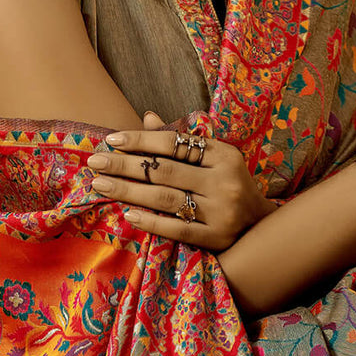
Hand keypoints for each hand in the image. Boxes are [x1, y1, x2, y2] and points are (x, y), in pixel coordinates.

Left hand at [86, 110, 277, 249]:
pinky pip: (176, 229)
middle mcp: (224, 181)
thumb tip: (148, 117)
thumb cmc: (229, 184)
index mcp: (224, 155)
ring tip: (101, 185)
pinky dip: (151, 221)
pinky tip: (127, 213)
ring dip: (129, 191)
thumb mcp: (213, 158)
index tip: (111, 139)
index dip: (141, 140)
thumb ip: (181, 141)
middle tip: (95, 161)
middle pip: (165, 171)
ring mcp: (221, 212)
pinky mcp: (216, 238)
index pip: (175, 143)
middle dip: (125, 165)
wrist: (260, 225)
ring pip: (166, 199)